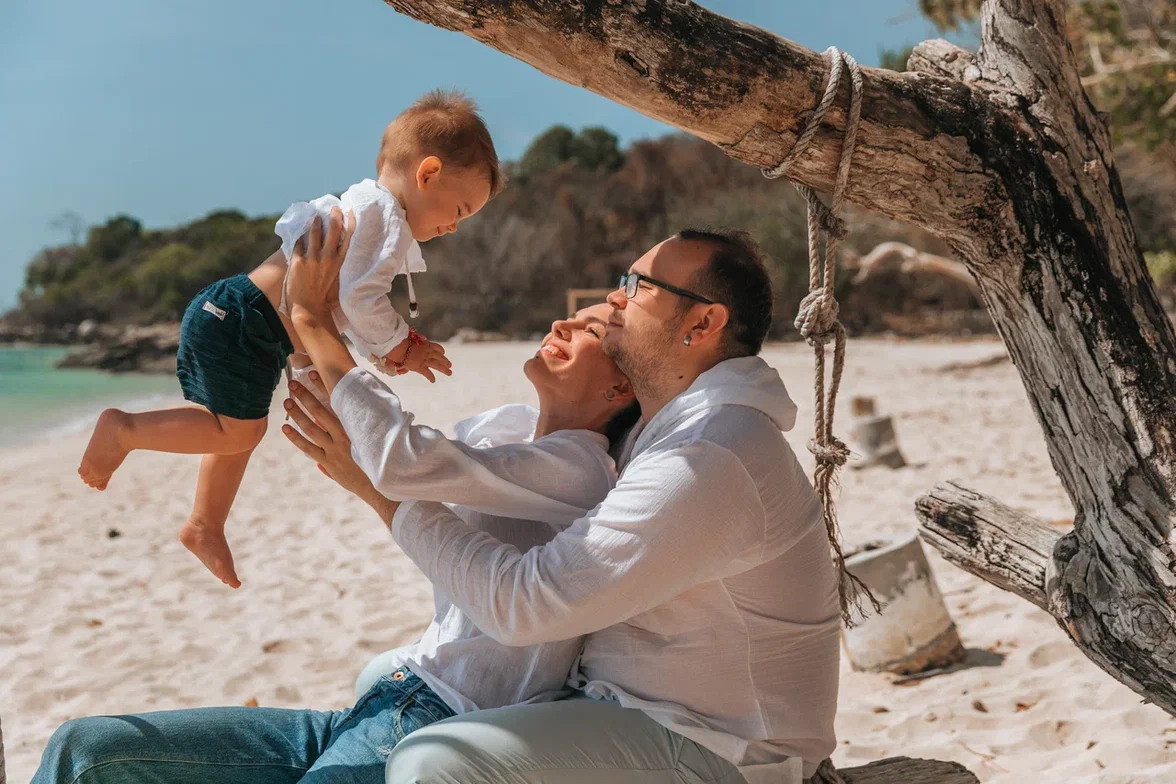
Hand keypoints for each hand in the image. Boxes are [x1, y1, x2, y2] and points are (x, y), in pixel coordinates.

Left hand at [281, 376, 375, 501]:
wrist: (380, 485)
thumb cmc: (376, 459)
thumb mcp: (370, 438)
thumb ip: (355, 426)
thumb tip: (347, 410)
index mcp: (355, 426)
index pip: (336, 401)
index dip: (323, 387)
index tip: (312, 374)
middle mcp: (344, 435)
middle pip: (320, 412)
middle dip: (305, 397)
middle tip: (293, 385)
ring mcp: (334, 449)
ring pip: (311, 428)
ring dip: (298, 414)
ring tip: (287, 402)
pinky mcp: (328, 462)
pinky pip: (308, 448)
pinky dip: (296, 438)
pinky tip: (286, 428)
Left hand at [287, 207, 354, 320]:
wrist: (310, 308)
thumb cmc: (326, 297)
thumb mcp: (338, 279)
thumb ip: (338, 264)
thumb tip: (337, 251)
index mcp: (339, 263)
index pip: (348, 238)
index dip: (349, 223)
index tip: (349, 212)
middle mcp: (328, 258)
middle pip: (333, 231)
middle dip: (334, 216)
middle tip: (334, 208)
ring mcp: (312, 259)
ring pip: (314, 234)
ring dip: (316, 223)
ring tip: (315, 217)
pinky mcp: (298, 262)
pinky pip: (298, 244)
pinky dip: (300, 238)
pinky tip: (300, 235)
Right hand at [375, 336, 452, 382]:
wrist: (398, 346)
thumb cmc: (401, 341)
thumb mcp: (409, 338)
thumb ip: (412, 340)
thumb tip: (413, 339)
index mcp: (426, 344)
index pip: (436, 347)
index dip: (441, 351)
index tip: (443, 353)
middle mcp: (427, 352)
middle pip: (439, 357)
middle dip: (445, 361)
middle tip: (450, 365)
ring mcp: (424, 359)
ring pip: (437, 365)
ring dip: (444, 369)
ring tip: (449, 373)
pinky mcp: (420, 367)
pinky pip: (427, 373)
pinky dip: (430, 377)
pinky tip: (433, 381)